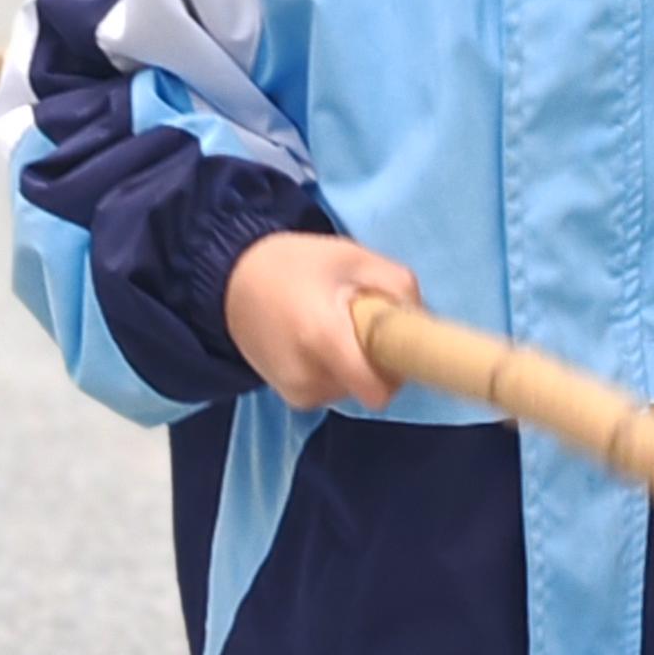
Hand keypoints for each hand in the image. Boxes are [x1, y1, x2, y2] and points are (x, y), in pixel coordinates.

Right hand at [222, 232, 418, 411]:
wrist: (231, 280)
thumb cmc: (296, 264)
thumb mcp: (353, 257)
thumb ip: (398, 286)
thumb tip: (422, 322)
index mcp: (323, 339)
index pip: (379, 391)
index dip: (397, 370)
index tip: (395, 342)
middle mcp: (309, 377)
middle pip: (370, 386)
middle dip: (376, 359)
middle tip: (358, 320)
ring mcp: (297, 392)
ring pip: (353, 389)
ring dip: (355, 364)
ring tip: (332, 326)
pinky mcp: (290, 397)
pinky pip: (333, 389)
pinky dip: (335, 370)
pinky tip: (316, 341)